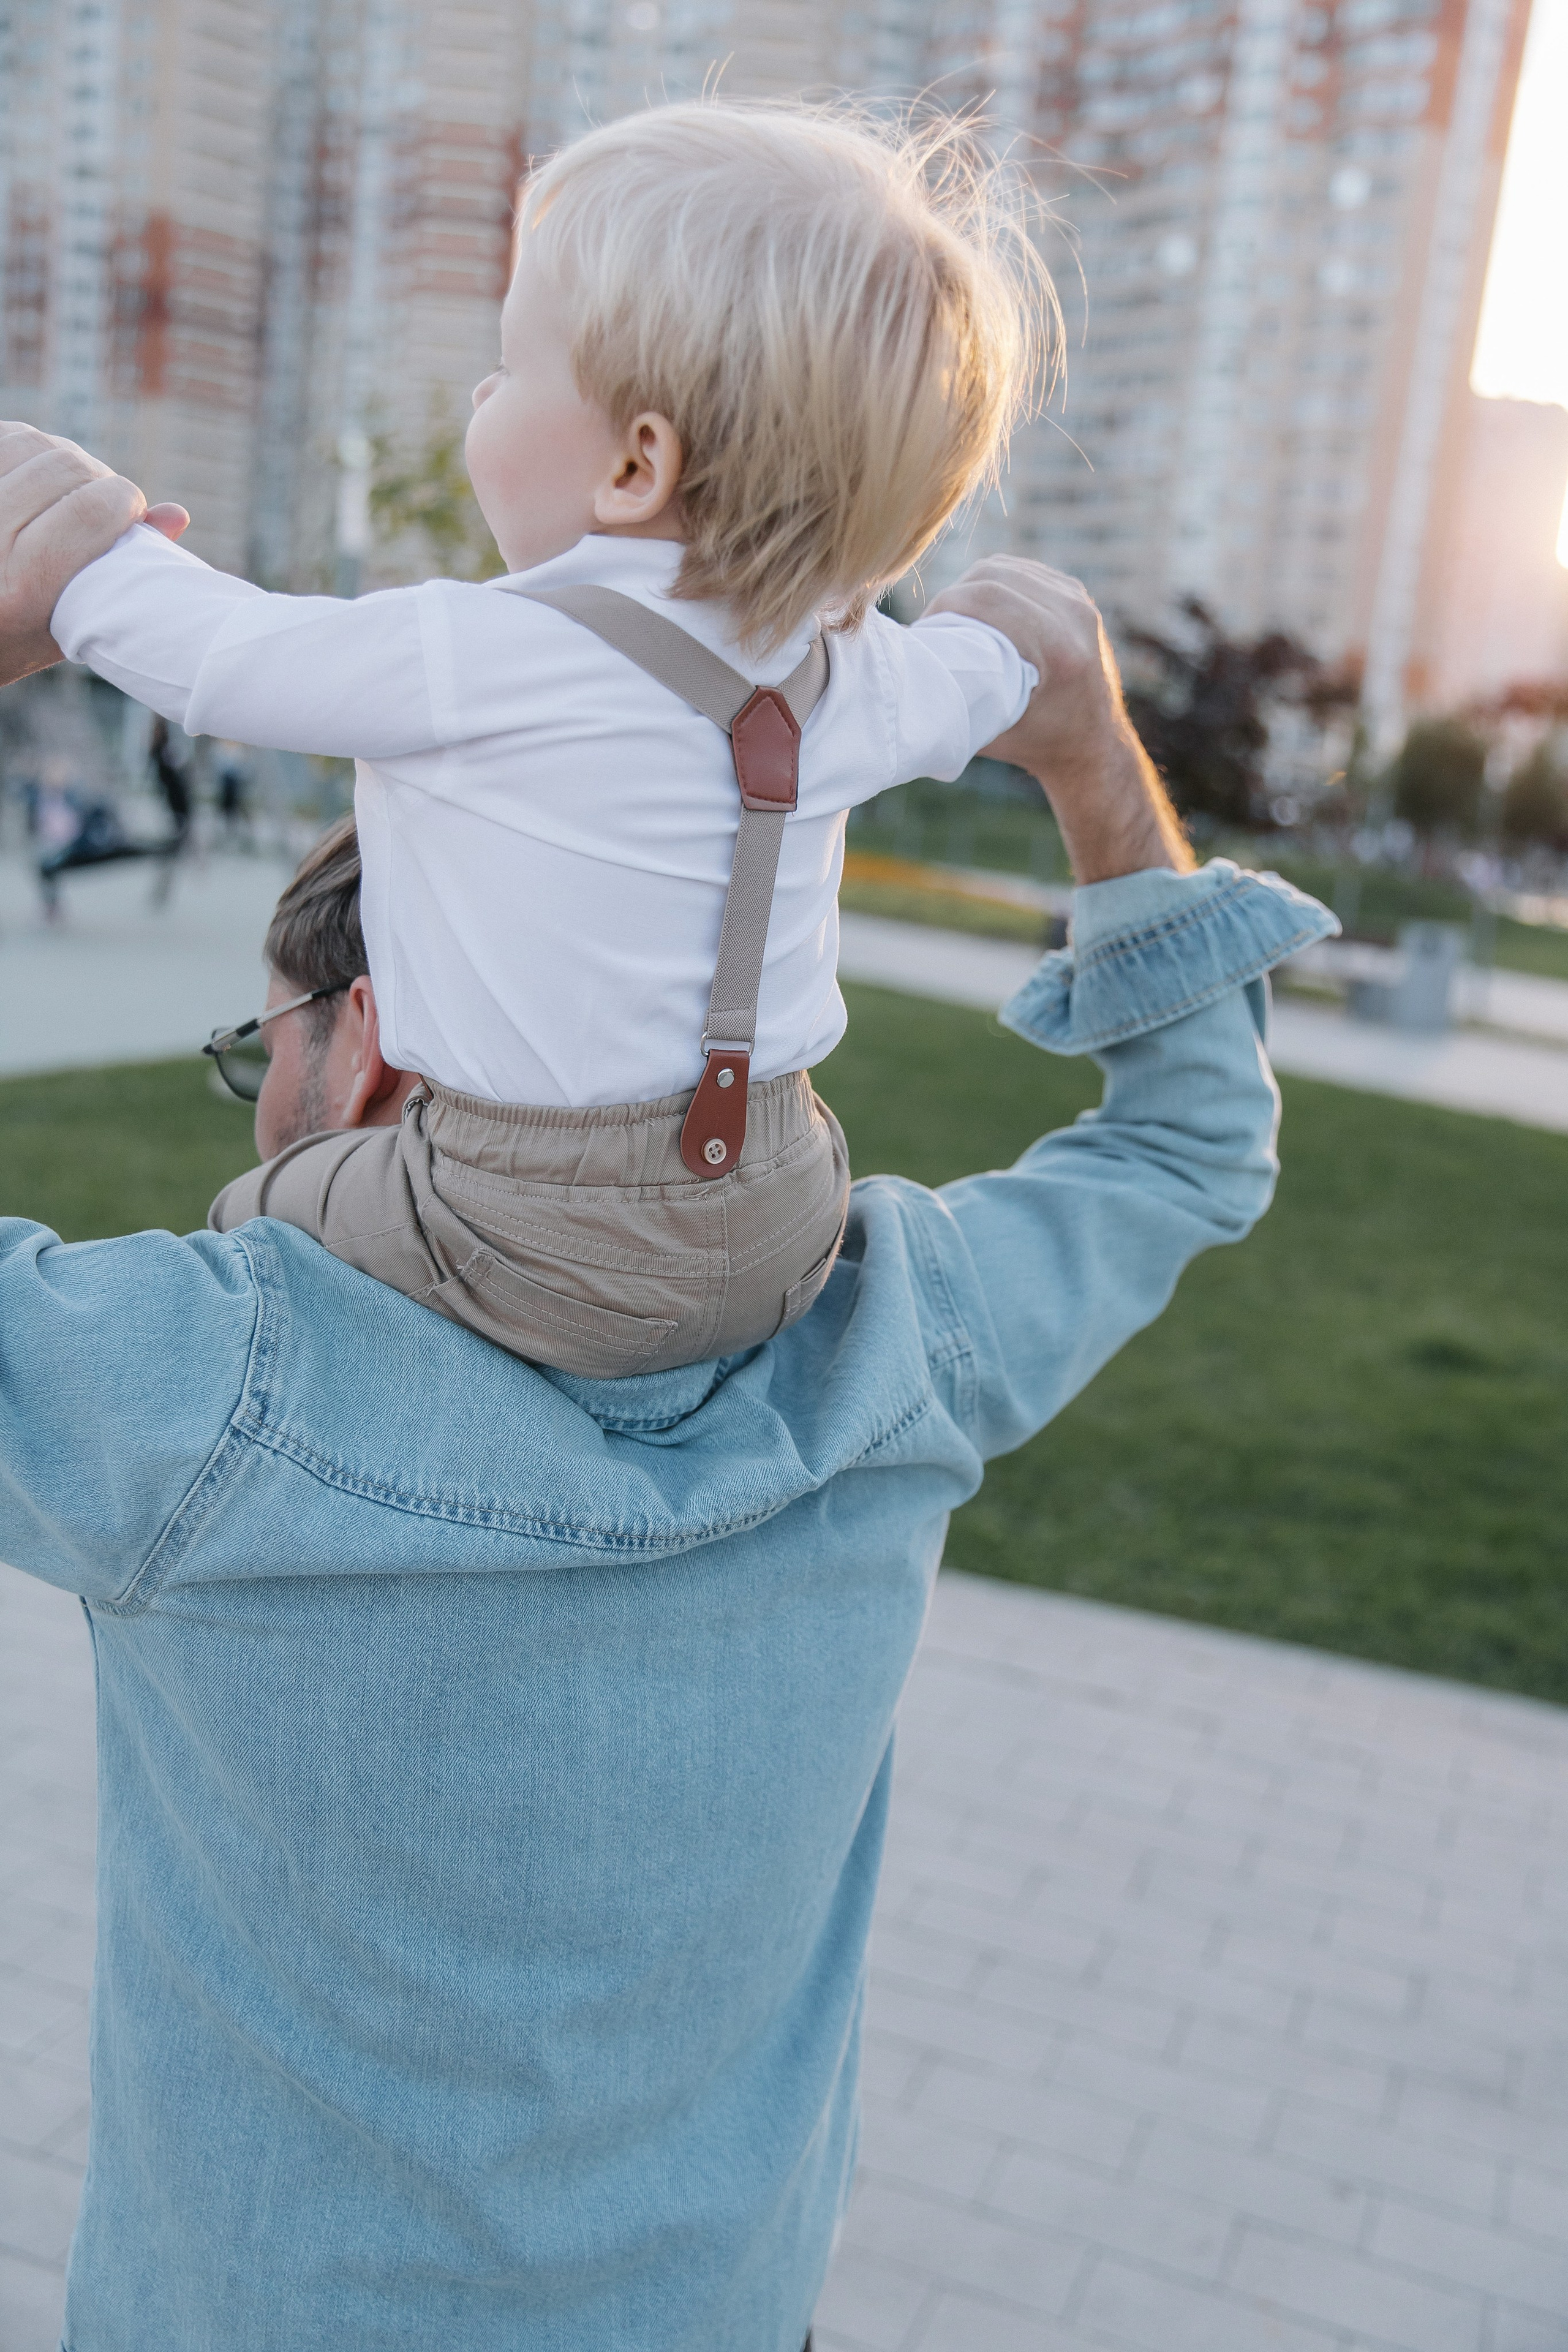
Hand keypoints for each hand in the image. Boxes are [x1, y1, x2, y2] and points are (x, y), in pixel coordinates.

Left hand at [0, 422, 188, 688]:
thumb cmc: (24, 631)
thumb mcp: (76, 619)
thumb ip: (127, 573)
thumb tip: (176, 514)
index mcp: (23, 591)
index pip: (89, 512)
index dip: (123, 498)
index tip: (133, 510)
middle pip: (62, 468)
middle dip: (96, 475)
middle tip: (102, 497)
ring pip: (31, 441)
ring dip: (61, 455)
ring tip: (69, 485)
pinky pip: (5, 435)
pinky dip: (27, 445)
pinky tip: (36, 471)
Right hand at [927, 554, 1193, 882]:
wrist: (1092, 744)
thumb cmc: (1036, 744)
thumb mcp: (992, 729)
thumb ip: (956, 700)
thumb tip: (903, 677)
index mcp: (1060, 650)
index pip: (989, 600)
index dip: (945, 607)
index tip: (923, 631)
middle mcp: (1075, 617)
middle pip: (995, 577)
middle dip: (953, 596)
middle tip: (931, 624)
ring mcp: (1079, 600)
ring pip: (1007, 568)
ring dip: (970, 586)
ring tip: (951, 615)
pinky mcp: (1075, 594)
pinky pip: (1022, 570)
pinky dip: (993, 582)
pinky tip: (976, 603)